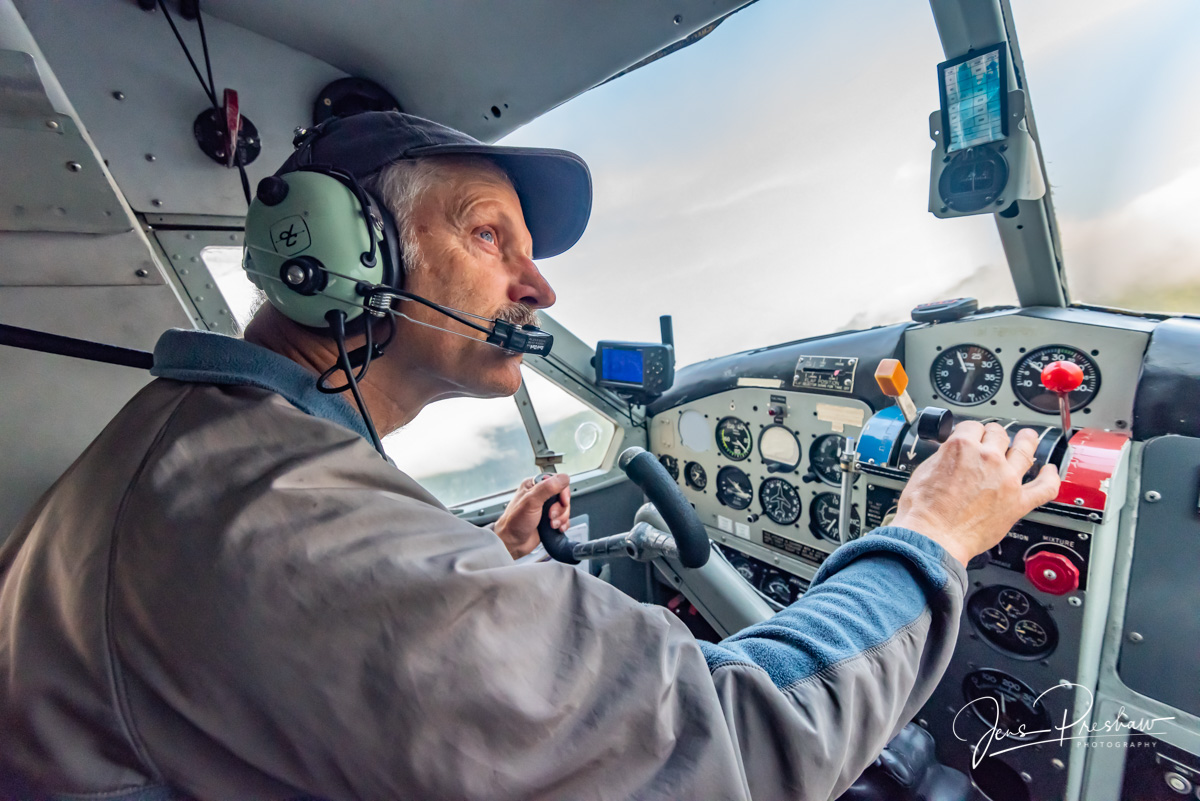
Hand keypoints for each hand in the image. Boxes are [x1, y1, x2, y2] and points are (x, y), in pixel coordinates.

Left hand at [493, 473, 570, 558]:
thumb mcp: (531, 501)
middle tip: (551, 515)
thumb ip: (548, 488)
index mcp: (534, 485)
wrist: (512, 543)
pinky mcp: (548, 520)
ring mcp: (545, 508)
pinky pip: (564, 519)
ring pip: (564, 508)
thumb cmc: (515, 522)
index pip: (557, 481)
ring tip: (551, 524)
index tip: (562, 501)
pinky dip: (563, 524)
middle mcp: (540, 495)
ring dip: (561, 518)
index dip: (563, 491)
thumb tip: (564, 478)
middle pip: (562, 496)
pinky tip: (556, 528)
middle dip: (561, 508)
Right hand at [891, 423, 1059, 566]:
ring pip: (1025, 450)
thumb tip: (950, 457)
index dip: (971, 432)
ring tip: (1028, 439)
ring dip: (1027, 442)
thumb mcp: (924, 471)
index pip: (972, 427)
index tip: (972, 437)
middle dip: (995, 435)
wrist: (933, 537)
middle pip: (999, 434)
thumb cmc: (924, 510)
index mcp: (962, 447)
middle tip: (993, 440)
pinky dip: (1051, 478)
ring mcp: (1007, 479)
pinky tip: (1051, 472)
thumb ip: (943, 458)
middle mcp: (988, 458)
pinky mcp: (1018, 502)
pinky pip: (1045, 487)